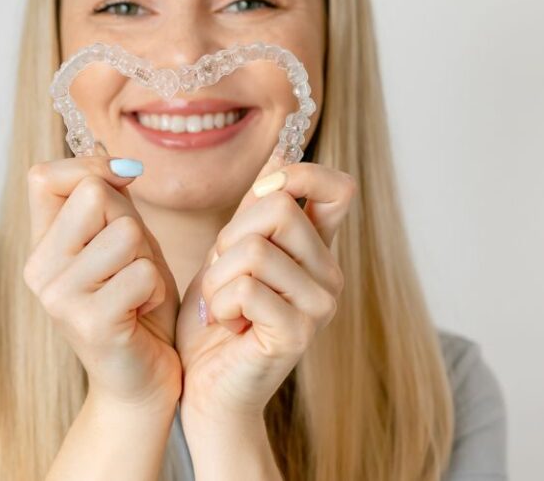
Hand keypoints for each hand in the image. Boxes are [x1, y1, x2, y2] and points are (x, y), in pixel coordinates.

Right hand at [24, 153, 181, 411]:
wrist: (144, 381)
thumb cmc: (138, 304)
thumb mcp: (125, 242)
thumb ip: (110, 201)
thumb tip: (113, 163)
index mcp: (40, 246)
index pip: (45, 175)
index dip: (90, 167)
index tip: (121, 184)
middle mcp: (38, 269)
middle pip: (94, 197)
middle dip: (131, 222)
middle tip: (133, 263)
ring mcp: (59, 297)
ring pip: (126, 233)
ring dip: (148, 261)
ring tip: (138, 291)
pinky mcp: (88, 322)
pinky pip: (142, 274)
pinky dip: (155, 290)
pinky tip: (142, 313)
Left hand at [175, 153, 355, 422]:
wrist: (204, 388)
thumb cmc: (215, 320)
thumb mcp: (230, 254)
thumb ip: (255, 211)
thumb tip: (282, 155)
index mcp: (318, 251)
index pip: (339, 189)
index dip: (298, 176)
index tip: (261, 196)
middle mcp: (329, 275)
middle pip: (278, 208)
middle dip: (230, 234)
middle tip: (223, 272)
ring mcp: (319, 306)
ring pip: (254, 249)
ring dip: (217, 276)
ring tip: (221, 304)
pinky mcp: (297, 334)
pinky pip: (245, 288)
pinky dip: (218, 303)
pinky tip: (224, 324)